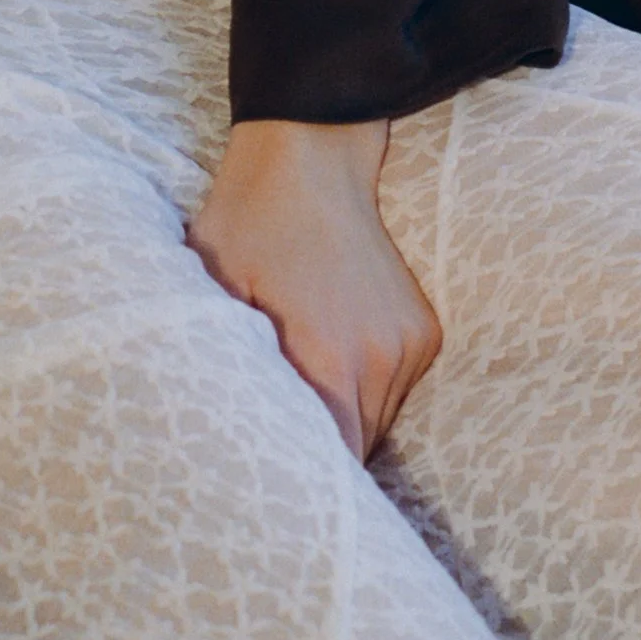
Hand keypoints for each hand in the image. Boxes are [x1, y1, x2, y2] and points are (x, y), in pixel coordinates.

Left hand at [187, 116, 441, 459]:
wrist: (311, 153)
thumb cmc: (249, 219)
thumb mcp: (217, 293)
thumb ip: (229, 369)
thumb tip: (221, 432)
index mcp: (331, 358)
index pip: (333, 461)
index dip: (303, 480)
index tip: (273, 486)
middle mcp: (383, 360)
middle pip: (357, 450)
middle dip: (322, 453)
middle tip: (278, 445)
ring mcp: (410, 345)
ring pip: (377, 421)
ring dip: (344, 420)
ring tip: (302, 393)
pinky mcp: (423, 332)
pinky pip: (394, 389)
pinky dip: (365, 388)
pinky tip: (332, 355)